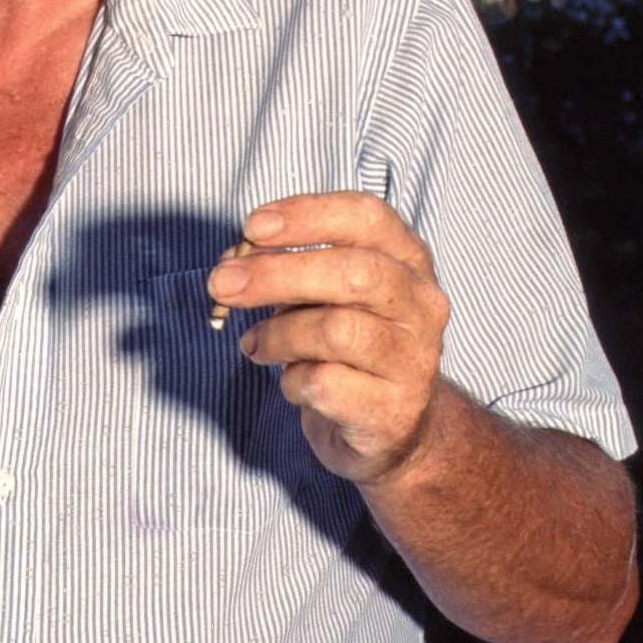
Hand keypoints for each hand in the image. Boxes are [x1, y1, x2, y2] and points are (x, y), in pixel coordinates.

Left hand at [208, 193, 451, 486]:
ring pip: (337, 330)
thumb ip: (281, 267)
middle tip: (221, 283)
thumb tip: (234, 262)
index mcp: (407, 259)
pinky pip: (325, 384)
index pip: (367, 217)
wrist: (389, 427)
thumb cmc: (346, 344)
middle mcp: (421, 304)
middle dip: (277, 274)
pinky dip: (291, 381)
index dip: (307, 214)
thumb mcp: (318, 293)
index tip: (253, 227)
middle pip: (354, 273)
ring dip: (277, 334)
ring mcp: (412, 359)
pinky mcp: (392, 411)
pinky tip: (290, 382)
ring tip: (254, 342)